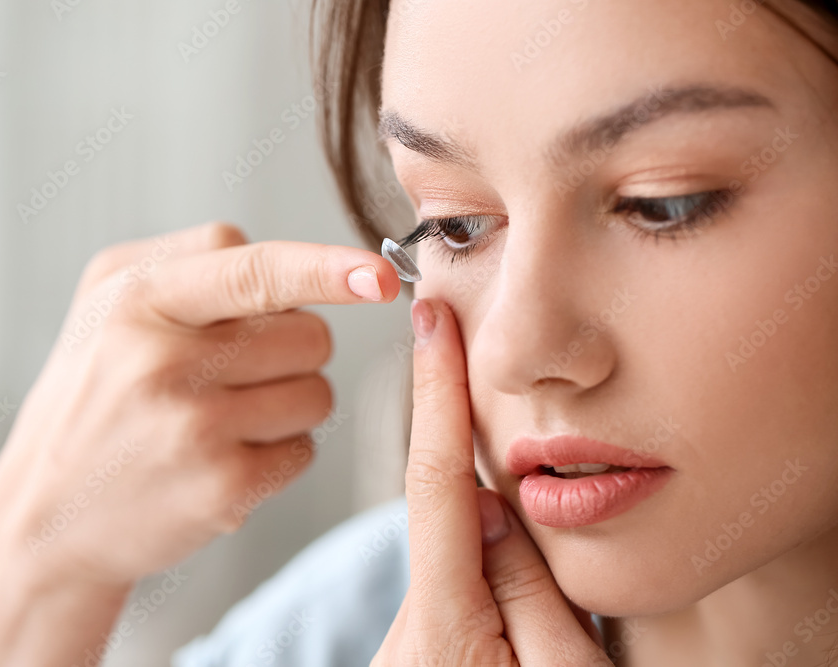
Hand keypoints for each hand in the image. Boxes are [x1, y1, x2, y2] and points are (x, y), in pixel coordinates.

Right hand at [0, 221, 400, 585]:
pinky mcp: (222, 489)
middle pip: (309, 335)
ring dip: (289, 402)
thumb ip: (193, 261)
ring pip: (316, 393)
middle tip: (237, 369)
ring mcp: (196, 430)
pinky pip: (304, 449)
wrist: (45, 516)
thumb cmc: (90, 398)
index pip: (257, 270)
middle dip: (293, 349)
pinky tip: (223, 457)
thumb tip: (300, 263)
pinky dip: (278, 451)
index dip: (328, 269)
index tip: (381, 276)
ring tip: (222, 416)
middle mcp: (164, 363)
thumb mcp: (106, 303)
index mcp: (138, 301)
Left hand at [371, 298, 610, 666]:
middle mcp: (409, 627)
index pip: (437, 480)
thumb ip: (531, 587)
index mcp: (443, 623)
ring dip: (510, 573)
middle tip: (555, 567)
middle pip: (460, 528)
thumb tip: (495, 506)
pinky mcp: (416, 656)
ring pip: (463, 564)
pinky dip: (495, 597)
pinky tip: (524, 639)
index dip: (437, 393)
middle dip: (508, 513)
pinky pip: (457, 597)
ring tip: (548, 635)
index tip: (431, 323)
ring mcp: (406, 645)